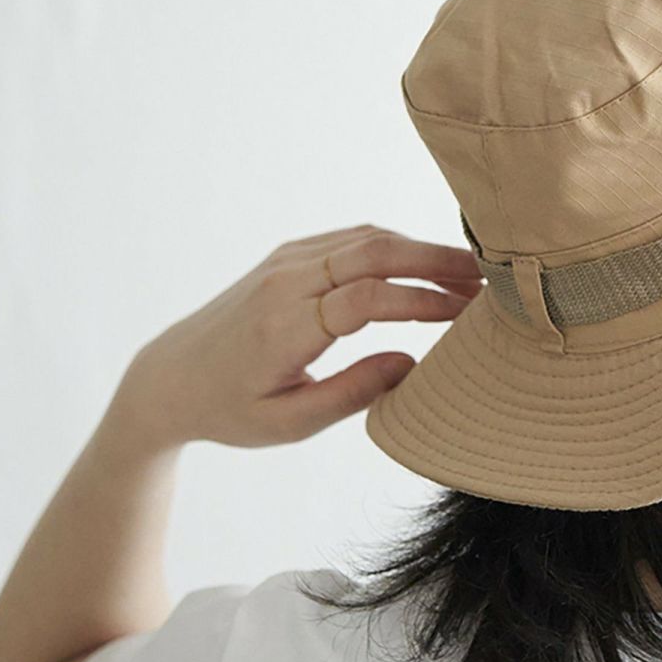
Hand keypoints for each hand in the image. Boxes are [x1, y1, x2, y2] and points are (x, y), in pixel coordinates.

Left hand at [113, 225, 482, 449]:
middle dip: (437, 261)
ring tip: (470, 275)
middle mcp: (285, 282)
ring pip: (367, 238)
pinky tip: (428, 266)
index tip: (468, 314)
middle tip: (489, 280)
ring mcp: (286, 261)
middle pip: (374, 252)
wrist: (171, 377)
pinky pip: (352, 239)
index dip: (424, 301)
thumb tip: (411, 363)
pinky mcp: (289, 255)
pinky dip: (396, 247)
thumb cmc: (232, 410)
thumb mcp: (290, 423)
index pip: (368, 298)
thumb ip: (352, 394)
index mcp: (285, 327)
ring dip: (422, 250)